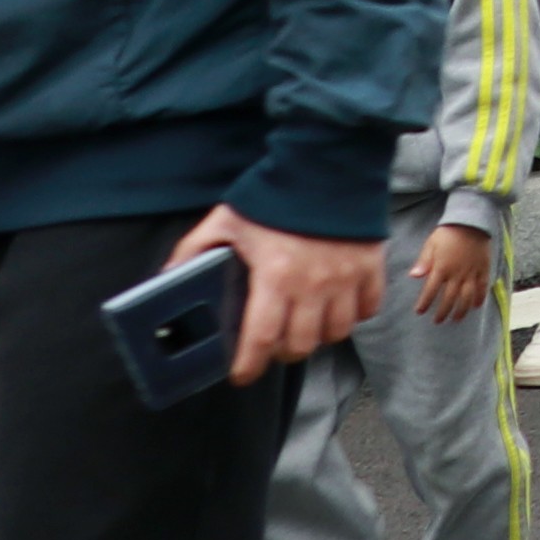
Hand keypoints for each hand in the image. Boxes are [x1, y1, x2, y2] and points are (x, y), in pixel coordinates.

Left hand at [172, 208, 385, 380]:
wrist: (328, 164)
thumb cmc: (275, 195)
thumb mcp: (225, 220)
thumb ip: (194, 250)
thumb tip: (168, 276)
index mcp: (275, 276)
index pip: (261, 338)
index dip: (249, 366)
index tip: (241, 375)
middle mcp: (314, 284)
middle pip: (301, 345)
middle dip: (282, 353)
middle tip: (271, 345)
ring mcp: (347, 277)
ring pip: (336, 333)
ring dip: (318, 337)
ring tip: (304, 327)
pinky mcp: (371, 266)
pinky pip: (367, 308)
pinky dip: (352, 315)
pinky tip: (336, 307)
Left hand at [414, 224, 494, 325]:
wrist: (472, 222)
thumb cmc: (448, 232)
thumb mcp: (431, 244)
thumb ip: (424, 262)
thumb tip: (414, 276)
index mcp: (442, 268)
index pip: (430, 291)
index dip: (425, 303)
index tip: (420, 312)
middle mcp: (457, 273)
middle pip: (449, 298)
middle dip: (443, 311)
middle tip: (438, 321)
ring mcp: (471, 272)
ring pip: (466, 297)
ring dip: (461, 310)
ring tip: (456, 319)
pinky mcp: (483, 269)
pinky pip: (482, 287)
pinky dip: (479, 298)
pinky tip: (476, 306)